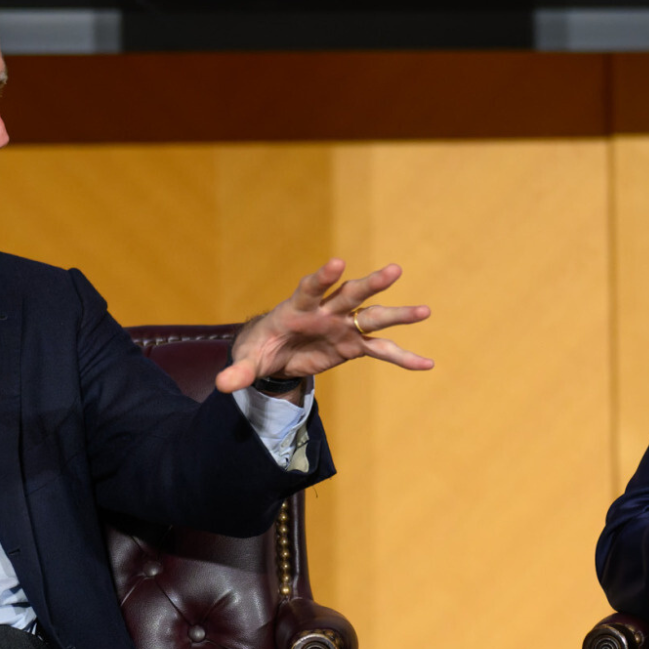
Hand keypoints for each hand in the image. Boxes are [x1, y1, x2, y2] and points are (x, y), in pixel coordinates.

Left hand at [217, 259, 432, 397]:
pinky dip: (402, 357)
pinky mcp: (353, 345)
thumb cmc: (259, 349)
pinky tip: (426, 364)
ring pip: (373, 317)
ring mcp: (343, 326)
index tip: (338, 264)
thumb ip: (239, 372)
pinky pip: (381, 351)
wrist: (274, 352)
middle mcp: (326, 311)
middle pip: (351, 294)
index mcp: (298, 306)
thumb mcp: (247, 362)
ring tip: (425, 311)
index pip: (312, 287)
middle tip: (393, 271)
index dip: (323, 276)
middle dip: (371, 284)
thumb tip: (222, 384)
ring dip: (398, 314)